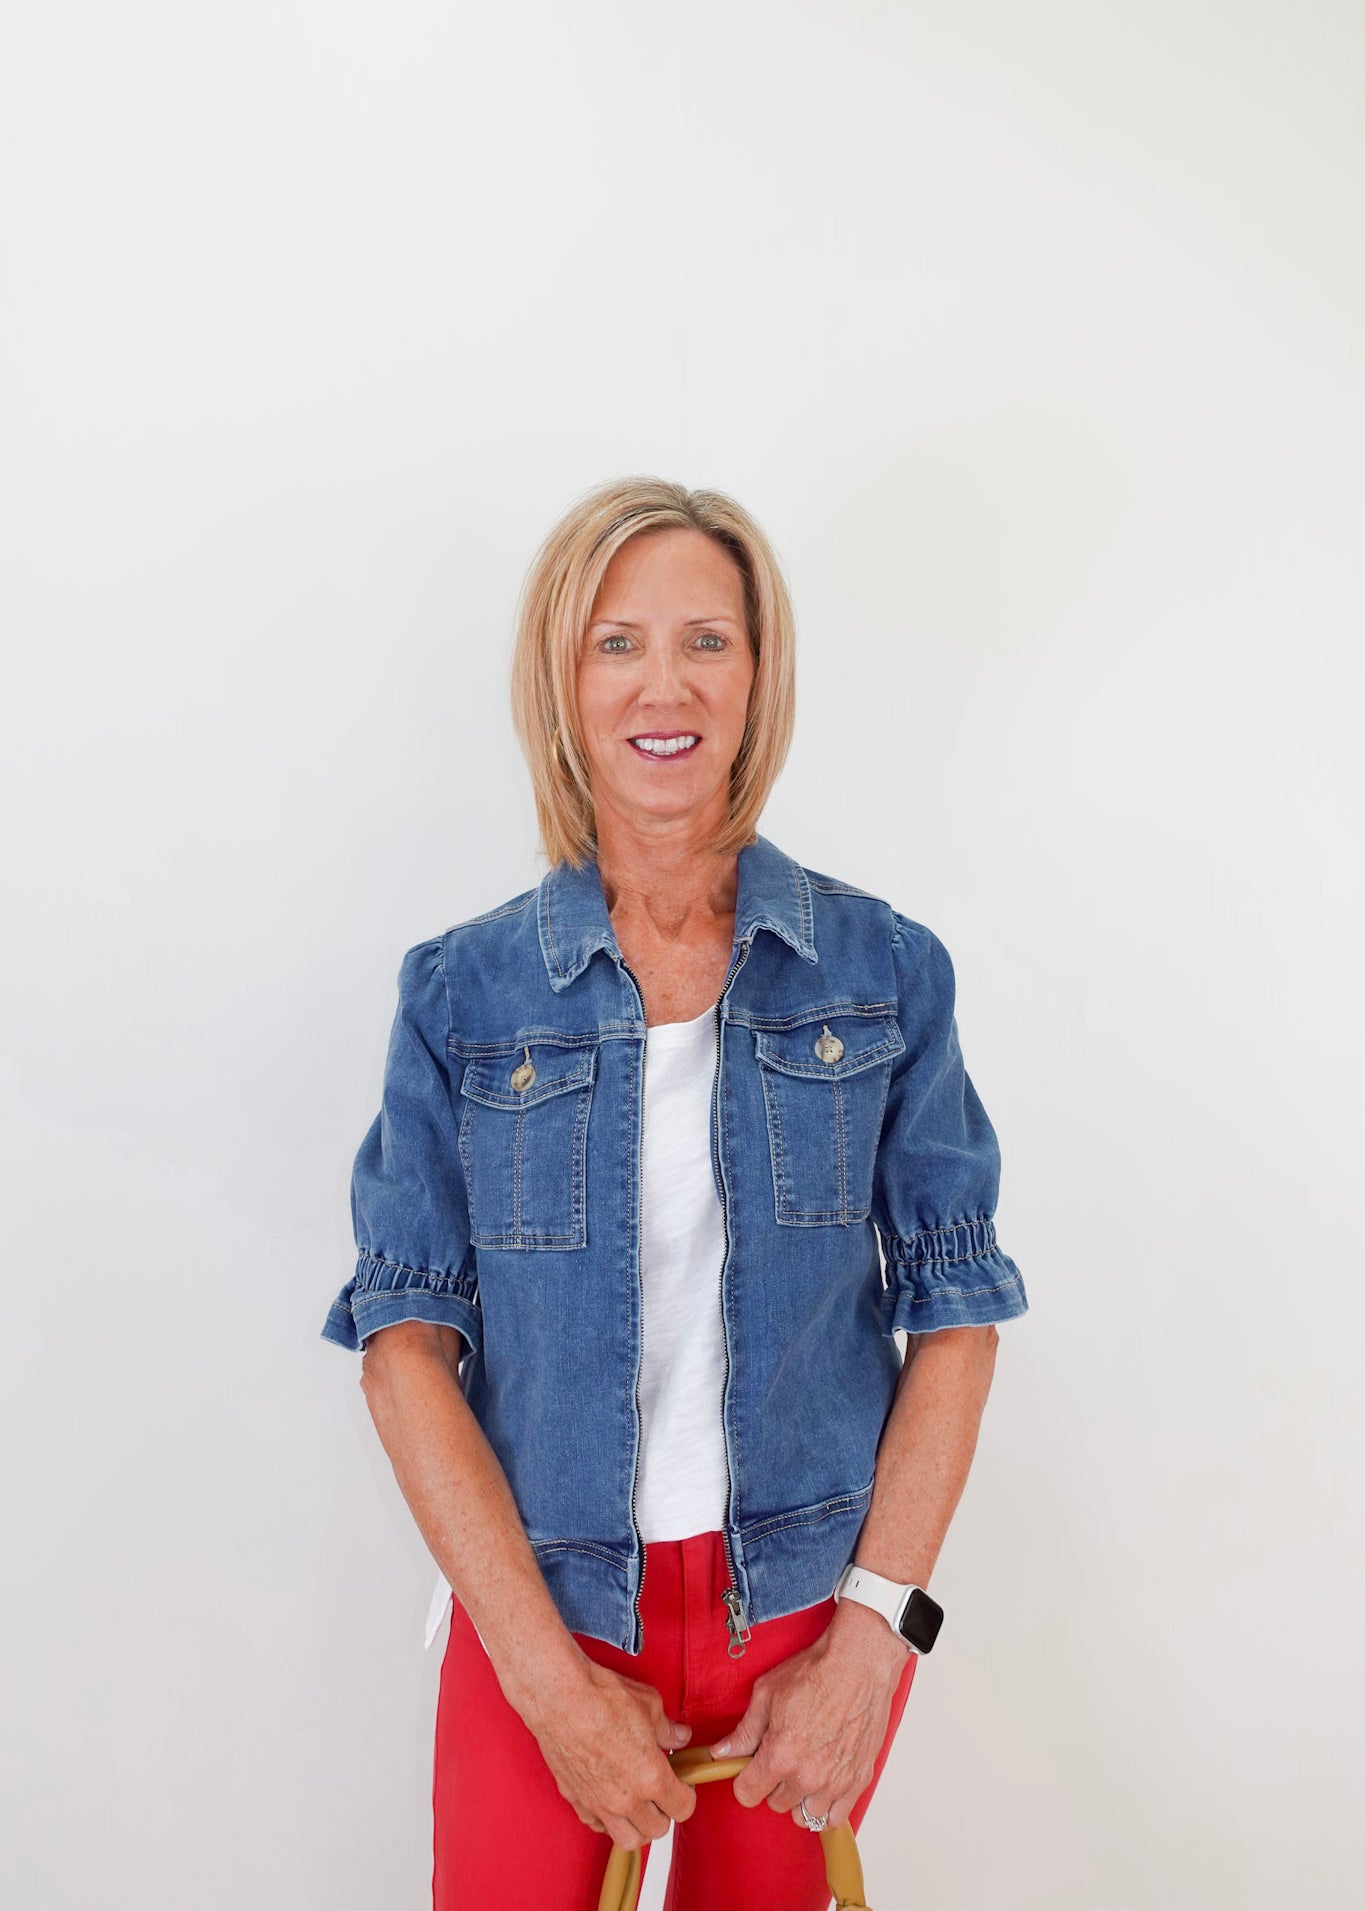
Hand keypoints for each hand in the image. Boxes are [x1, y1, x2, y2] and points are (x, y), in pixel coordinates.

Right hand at [524, 1658, 697, 1849]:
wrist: (559, 1697)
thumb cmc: (602, 1697)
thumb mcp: (649, 1704)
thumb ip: (667, 1729)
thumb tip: (680, 1737)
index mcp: (651, 1777)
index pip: (682, 1807)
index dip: (687, 1794)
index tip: (683, 1782)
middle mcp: (626, 1799)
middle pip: (657, 1830)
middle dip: (664, 1812)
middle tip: (660, 1790)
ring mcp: (599, 1803)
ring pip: (628, 1840)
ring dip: (638, 1826)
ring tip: (637, 1802)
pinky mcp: (576, 1800)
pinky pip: (597, 1825)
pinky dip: (607, 1819)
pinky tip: (609, 1796)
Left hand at [707, 1604, 909, 1830]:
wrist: (859, 1664)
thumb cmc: (816, 1672)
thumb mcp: (767, 1693)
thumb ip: (744, 1731)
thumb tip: (722, 1753)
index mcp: (779, 1756)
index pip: (747, 1794)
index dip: (745, 1780)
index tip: (751, 1768)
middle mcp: (807, 1776)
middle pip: (776, 1804)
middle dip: (773, 1784)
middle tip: (782, 1758)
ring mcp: (835, 1782)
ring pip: (804, 1815)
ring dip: (800, 1796)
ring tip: (804, 1769)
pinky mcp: (858, 1781)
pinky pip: (835, 1818)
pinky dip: (826, 1808)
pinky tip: (823, 1786)